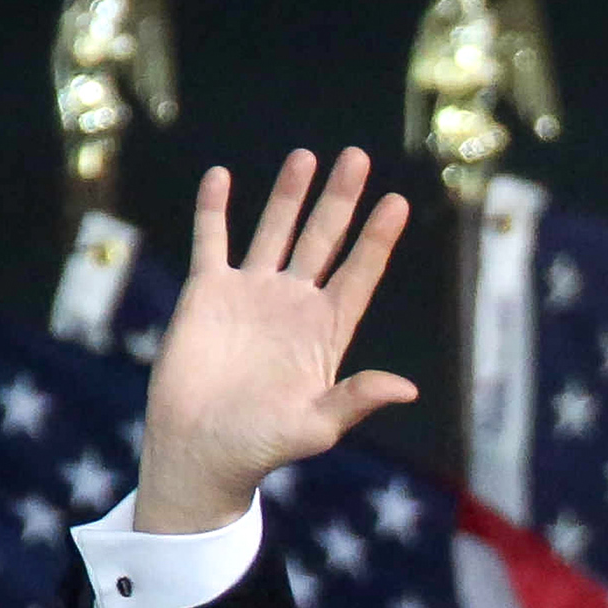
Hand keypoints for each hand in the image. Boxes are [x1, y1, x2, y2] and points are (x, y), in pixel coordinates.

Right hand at [130, 148, 418, 531]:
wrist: (200, 452)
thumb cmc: (261, 447)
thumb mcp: (316, 428)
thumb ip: (355, 400)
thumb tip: (408, 390)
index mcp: (324, 333)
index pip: (358, 274)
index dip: (377, 239)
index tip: (397, 203)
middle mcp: (292, 306)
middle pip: (323, 240)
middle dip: (340, 200)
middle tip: (358, 157)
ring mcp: (250, 295)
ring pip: (275, 231)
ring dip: (289, 194)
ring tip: (307, 156)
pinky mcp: (207, 294)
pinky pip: (212, 241)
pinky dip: (214, 209)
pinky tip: (220, 177)